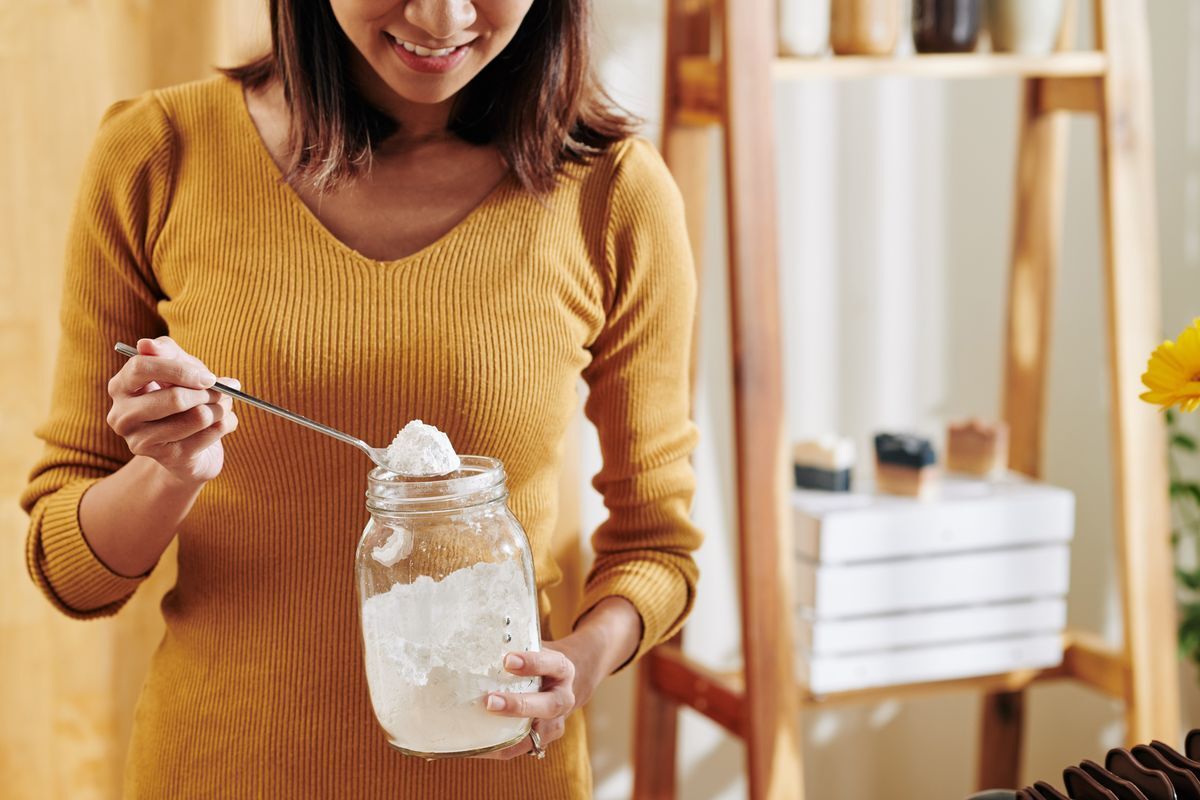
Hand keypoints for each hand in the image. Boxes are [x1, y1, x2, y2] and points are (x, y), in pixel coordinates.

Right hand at [106, 336, 238, 484]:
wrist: (188, 446)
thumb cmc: (182, 397)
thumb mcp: (177, 368)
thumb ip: (166, 352)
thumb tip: (146, 344)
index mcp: (120, 387)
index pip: (142, 367)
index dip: (180, 369)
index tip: (207, 376)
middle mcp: (122, 416)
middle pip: (174, 398)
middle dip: (208, 392)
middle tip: (224, 391)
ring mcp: (141, 441)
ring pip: (198, 417)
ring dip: (221, 408)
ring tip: (223, 406)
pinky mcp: (167, 459)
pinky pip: (210, 434)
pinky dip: (226, 423)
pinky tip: (222, 423)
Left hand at [476, 639, 593, 760]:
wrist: (560, 683)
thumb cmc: (538, 662)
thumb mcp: (534, 648)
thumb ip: (515, 646)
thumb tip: (475, 643)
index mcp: (562, 670)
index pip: (552, 665)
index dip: (532, 663)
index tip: (507, 660)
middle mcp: (563, 698)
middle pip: (548, 705)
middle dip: (519, 705)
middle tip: (490, 700)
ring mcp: (555, 722)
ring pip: (538, 733)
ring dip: (509, 733)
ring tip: (481, 730)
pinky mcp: (542, 739)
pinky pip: (522, 748)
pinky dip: (500, 748)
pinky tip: (477, 745)